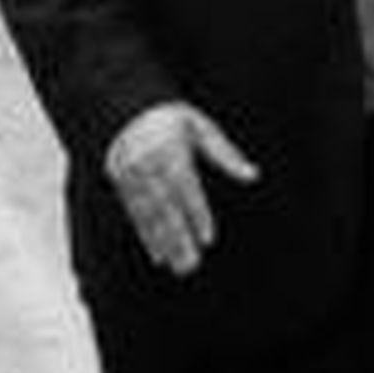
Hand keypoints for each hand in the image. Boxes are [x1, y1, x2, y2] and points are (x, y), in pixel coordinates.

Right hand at [104, 102, 258, 276]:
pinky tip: (158, 255)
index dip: (197, 214)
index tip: (208, 239)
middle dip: (179, 238)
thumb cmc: (173, 118)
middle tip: (191, 265)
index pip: (186, 188)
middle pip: (166, 207)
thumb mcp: (202, 128)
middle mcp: (149, 164)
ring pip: (150, 216)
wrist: (127, 106)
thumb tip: (253, 175)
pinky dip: (146, 236)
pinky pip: (134, 214)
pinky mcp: (120, 183)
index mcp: (171, 150)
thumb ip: (226, 154)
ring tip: (178, 266)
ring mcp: (132, 174)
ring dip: (164, 244)